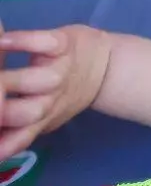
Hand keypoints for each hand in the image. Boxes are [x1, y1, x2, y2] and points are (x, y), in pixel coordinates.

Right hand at [0, 25, 111, 155]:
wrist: (106, 65)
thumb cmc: (60, 92)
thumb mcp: (38, 119)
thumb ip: (12, 127)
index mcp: (38, 122)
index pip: (17, 139)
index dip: (2, 144)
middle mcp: (51, 101)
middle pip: (29, 112)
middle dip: (3, 111)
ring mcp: (61, 71)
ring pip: (44, 80)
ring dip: (13, 79)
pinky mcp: (66, 44)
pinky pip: (48, 42)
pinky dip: (25, 41)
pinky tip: (3, 42)